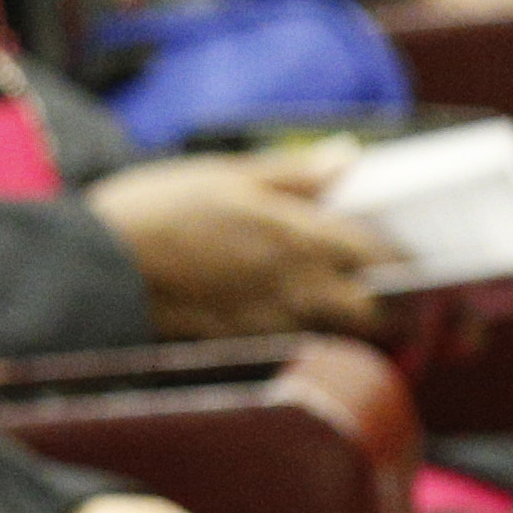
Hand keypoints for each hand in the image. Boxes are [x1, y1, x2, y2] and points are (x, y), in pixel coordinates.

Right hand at [84, 151, 392, 337]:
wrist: (93, 273)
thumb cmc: (152, 214)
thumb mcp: (224, 174)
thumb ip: (294, 173)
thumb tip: (348, 156)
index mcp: (301, 238)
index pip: (387, 257)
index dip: (412, 264)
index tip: (419, 262)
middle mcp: (298, 290)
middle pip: (383, 317)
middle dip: (405, 315)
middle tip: (407, 306)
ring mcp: (274, 328)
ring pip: (348, 344)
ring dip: (365, 337)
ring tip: (363, 322)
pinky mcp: (245, 352)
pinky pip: (303, 356)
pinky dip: (319, 349)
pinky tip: (306, 334)